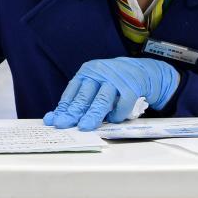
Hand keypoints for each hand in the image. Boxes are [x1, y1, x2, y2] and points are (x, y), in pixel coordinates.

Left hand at [44, 57, 179, 130]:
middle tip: (64, 124)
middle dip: (74, 112)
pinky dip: (117, 114)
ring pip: (101, 99)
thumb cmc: (113, 81)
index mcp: (87, 72)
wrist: (143, 71)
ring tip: (85, 127)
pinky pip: (123, 103)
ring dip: (92, 115)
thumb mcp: (95, 84)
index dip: (63, 107)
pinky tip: (112, 120)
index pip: (72, 91)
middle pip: (84, 96)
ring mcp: (116, 79)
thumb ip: (80, 99)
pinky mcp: (132, 87)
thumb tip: (56, 118)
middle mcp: (100, 73)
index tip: (54, 120)